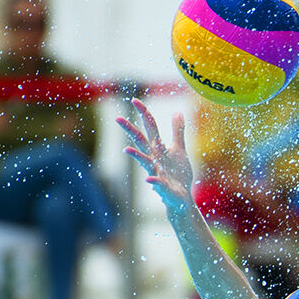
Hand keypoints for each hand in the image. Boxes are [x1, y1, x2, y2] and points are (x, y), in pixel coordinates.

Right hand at [116, 98, 193, 213]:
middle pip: (141, 142)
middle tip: (117, 119)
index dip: (144, 114)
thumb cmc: (178, 173)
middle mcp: (154, 159)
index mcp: (158, 149)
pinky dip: (153, 182)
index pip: (150, 128)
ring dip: (136, 156)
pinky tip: (149, 180)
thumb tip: (177, 112)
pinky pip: (157, 184)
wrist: (181, 197)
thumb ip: (177, 131)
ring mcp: (157, 172)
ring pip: (145, 162)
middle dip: (130, 130)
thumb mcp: (179, 149)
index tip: (135, 100)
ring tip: (127, 150)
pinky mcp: (163, 187)